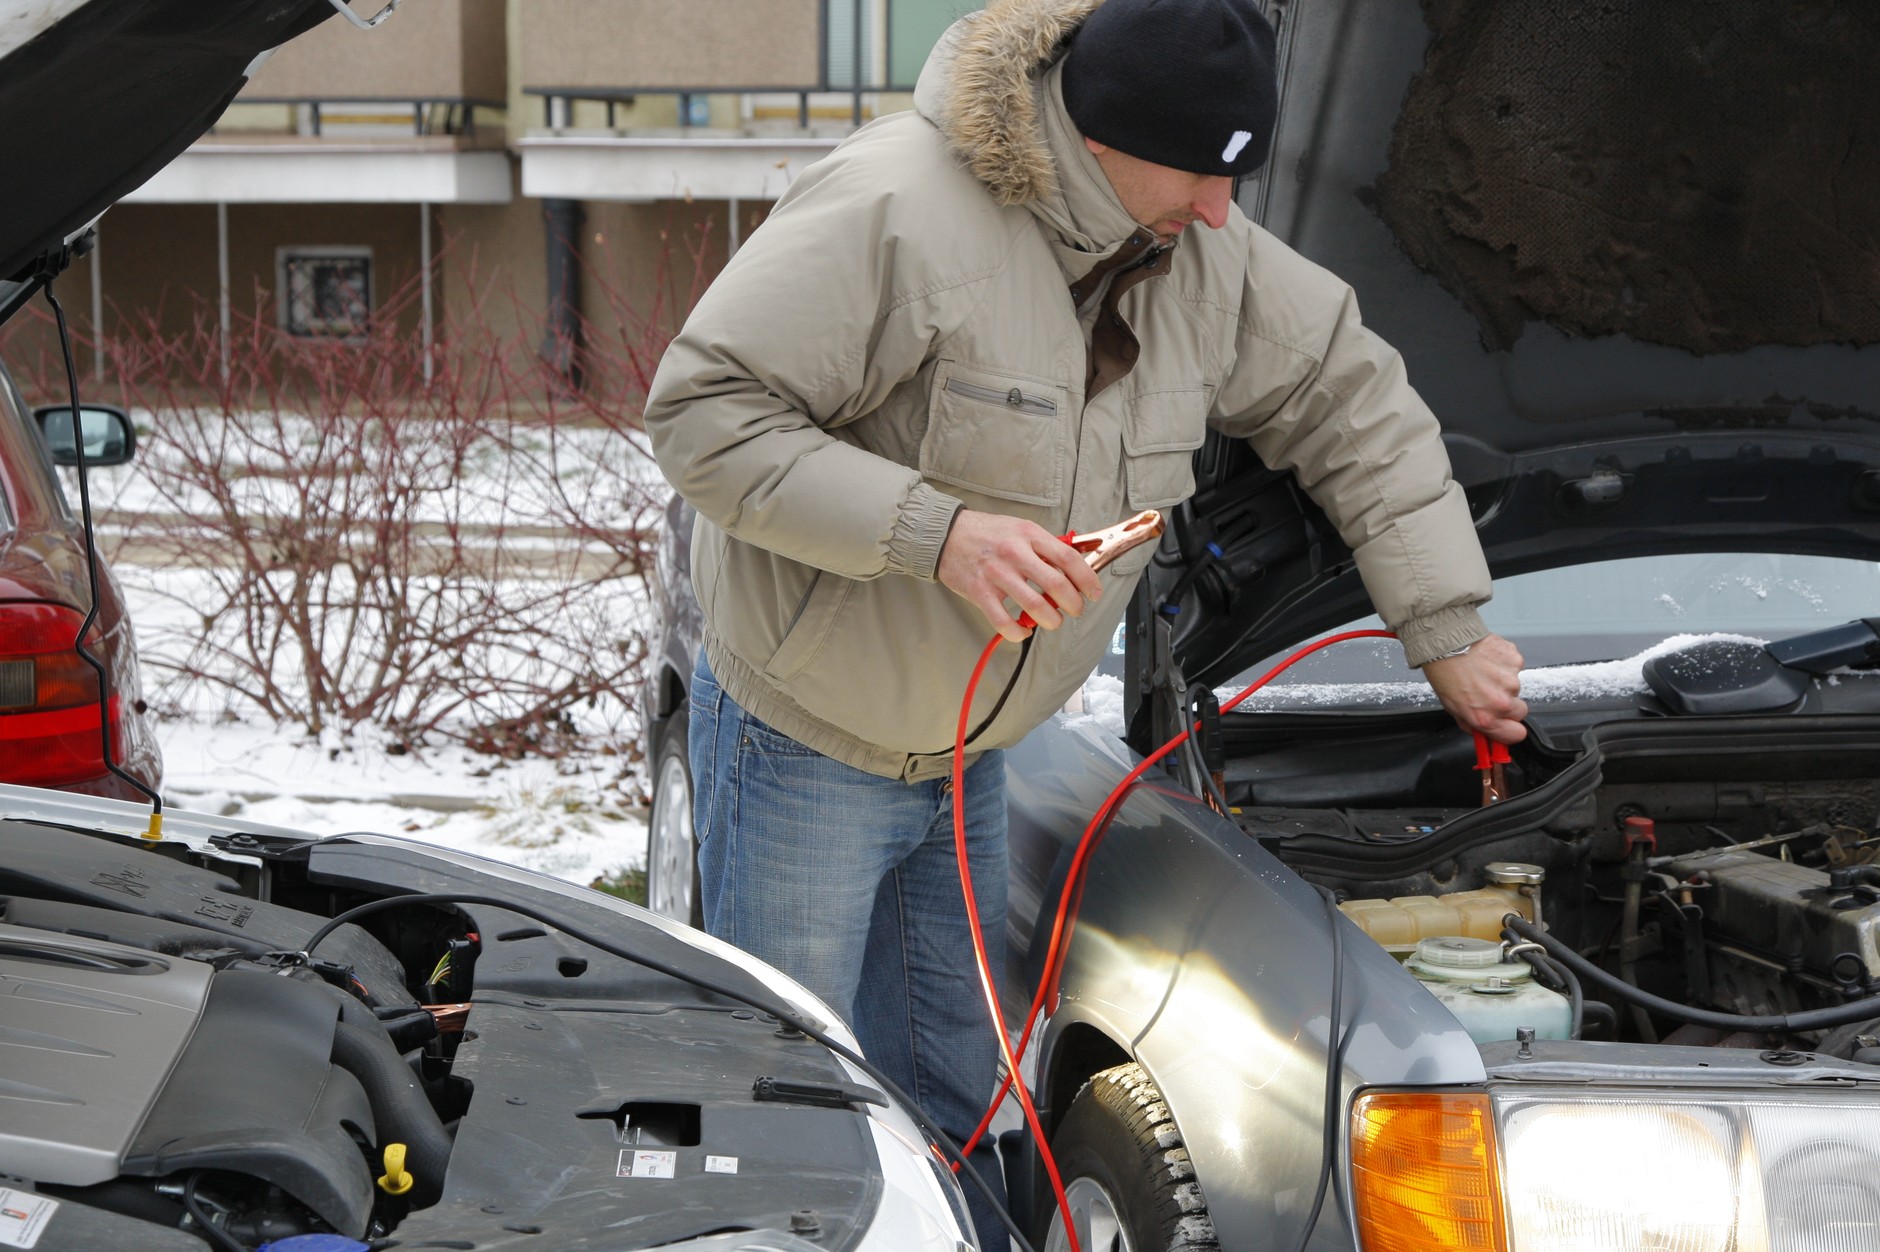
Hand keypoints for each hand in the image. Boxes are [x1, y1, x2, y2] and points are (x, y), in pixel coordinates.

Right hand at [938, 510, 1103, 642]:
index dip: (1086, 579)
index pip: (1068, 559)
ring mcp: (996, 574)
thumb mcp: (1020, 528)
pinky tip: (1024, 630)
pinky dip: (1019, 632)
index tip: (1093, 593)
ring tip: (1053, 621)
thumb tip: (1074, 566)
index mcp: (1029, 535)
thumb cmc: (987, 532)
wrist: (946, 535)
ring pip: (1035, 606)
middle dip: (1073, 604)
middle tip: (1075, 610)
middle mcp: (1014, 553)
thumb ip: (1045, 546)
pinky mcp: (979, 592)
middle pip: (1056, 585)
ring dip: (1051, 620)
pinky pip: (1004, 622)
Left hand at [1421, 632, 1527, 743]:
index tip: (1507, 725)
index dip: (1511, 730)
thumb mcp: (1452, 707)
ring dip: (1503, 681)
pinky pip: (1515, 667)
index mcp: (1485, 718)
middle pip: (1521, 712)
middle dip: (1509, 705)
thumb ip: (1472, 723)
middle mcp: (1501, 702)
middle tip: (1490, 692)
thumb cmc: (1444, 673)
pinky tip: (1487, 660)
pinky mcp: (1515, 662)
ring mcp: (1511, 681)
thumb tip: (1483, 733)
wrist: (1445, 644)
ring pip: (1516, 687)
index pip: (1516, 735)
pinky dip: (1504, 664)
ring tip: (1482, 672)